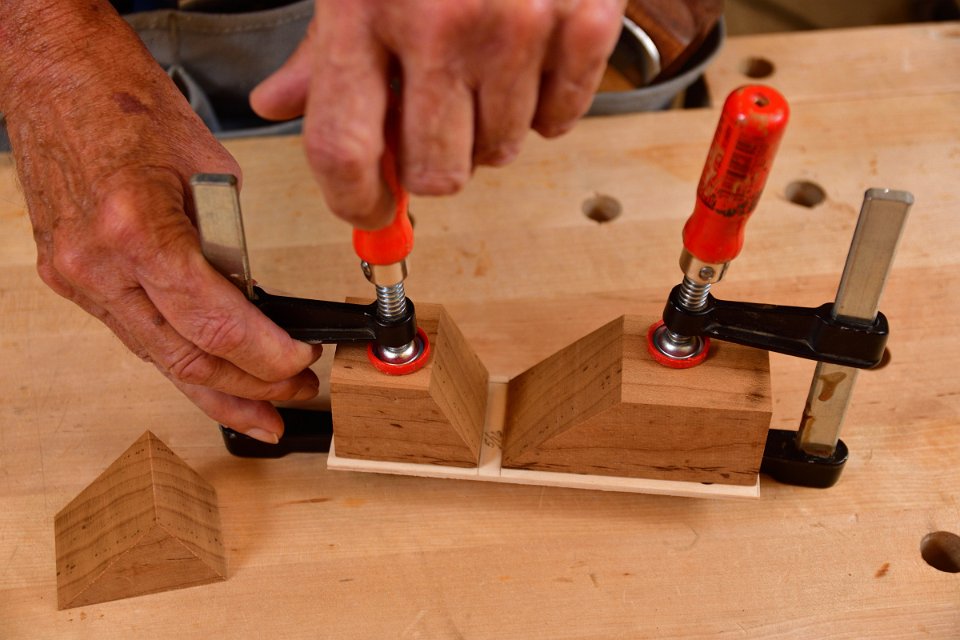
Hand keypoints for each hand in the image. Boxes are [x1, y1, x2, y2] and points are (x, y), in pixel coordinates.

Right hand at [0, 3, 321, 441]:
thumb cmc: (126, 101)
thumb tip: (254, 294)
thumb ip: (229, 242)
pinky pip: (136, 332)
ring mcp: (76, 277)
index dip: (267, 356)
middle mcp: (96, 264)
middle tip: (294, 396)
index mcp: (135, 228)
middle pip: (184, 357)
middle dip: (249, 387)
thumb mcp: (207, 167)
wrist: (53, 75)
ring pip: (157, 358)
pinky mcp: (69, 278)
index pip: (215, 324)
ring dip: (214, 389)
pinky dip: (179, 357)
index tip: (302, 361)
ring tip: (262, 412)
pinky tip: (211, 377)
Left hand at [251, 0, 624, 227]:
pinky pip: (559, 121)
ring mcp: (518, 26)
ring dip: (488, 130)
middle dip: (431, 164)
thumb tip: (277, 106)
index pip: (343, 149)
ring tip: (482, 68)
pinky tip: (527, 61)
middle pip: (435, 172)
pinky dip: (544, 106)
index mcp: (364, 6)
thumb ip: (320, 49)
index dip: (354, 201)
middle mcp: (441, 22)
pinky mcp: (584, 22)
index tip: (369, 210)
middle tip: (435, 122)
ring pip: (500, 152)